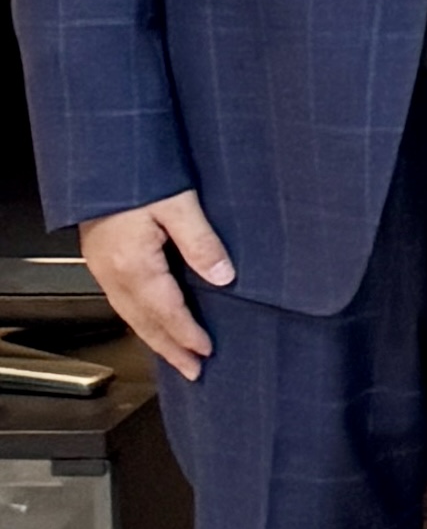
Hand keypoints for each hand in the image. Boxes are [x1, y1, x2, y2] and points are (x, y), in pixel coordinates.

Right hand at [76, 190, 234, 375]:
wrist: (101, 157)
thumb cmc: (137, 173)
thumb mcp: (180, 202)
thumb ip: (202, 242)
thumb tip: (223, 277)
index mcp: (134, 264)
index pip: (166, 312)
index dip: (188, 335)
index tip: (207, 352)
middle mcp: (114, 272)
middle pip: (145, 323)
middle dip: (170, 350)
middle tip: (193, 371)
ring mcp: (104, 267)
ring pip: (131, 315)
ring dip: (155, 338)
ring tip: (176, 355)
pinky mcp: (101, 258)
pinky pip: (122, 301)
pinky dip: (141, 318)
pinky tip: (152, 320)